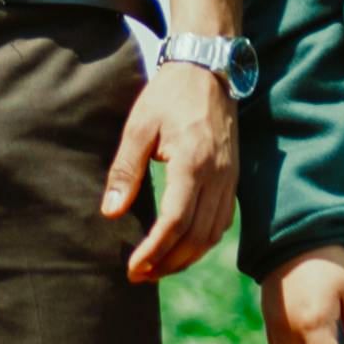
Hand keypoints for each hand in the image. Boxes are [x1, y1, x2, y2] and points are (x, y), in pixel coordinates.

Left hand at [99, 59, 235, 284]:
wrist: (208, 68)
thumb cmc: (169, 95)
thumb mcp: (139, 126)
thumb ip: (126, 170)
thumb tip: (110, 212)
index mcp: (193, 163)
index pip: (175, 222)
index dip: (154, 250)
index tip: (132, 267)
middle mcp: (218, 176)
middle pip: (197, 237)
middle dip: (168, 263)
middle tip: (139, 275)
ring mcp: (230, 179)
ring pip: (212, 235)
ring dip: (185, 259)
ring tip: (156, 269)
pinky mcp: (233, 178)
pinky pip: (222, 223)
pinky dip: (201, 243)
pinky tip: (181, 249)